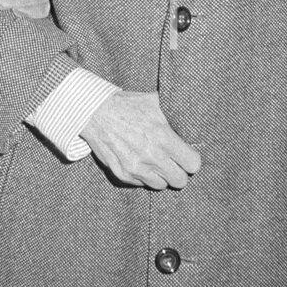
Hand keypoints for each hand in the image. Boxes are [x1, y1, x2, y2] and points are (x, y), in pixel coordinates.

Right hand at [80, 90, 201, 189]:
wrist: (94, 111)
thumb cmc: (125, 105)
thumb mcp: (153, 101)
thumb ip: (173, 110)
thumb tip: (190, 112)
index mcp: (163, 138)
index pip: (192, 164)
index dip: (191, 159)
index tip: (185, 154)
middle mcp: (151, 156)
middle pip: (180, 180)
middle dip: (179, 170)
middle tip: (172, 161)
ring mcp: (136, 168)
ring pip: (161, 186)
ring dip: (160, 175)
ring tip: (154, 161)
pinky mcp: (122, 174)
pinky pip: (142, 185)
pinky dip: (143, 176)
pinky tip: (139, 162)